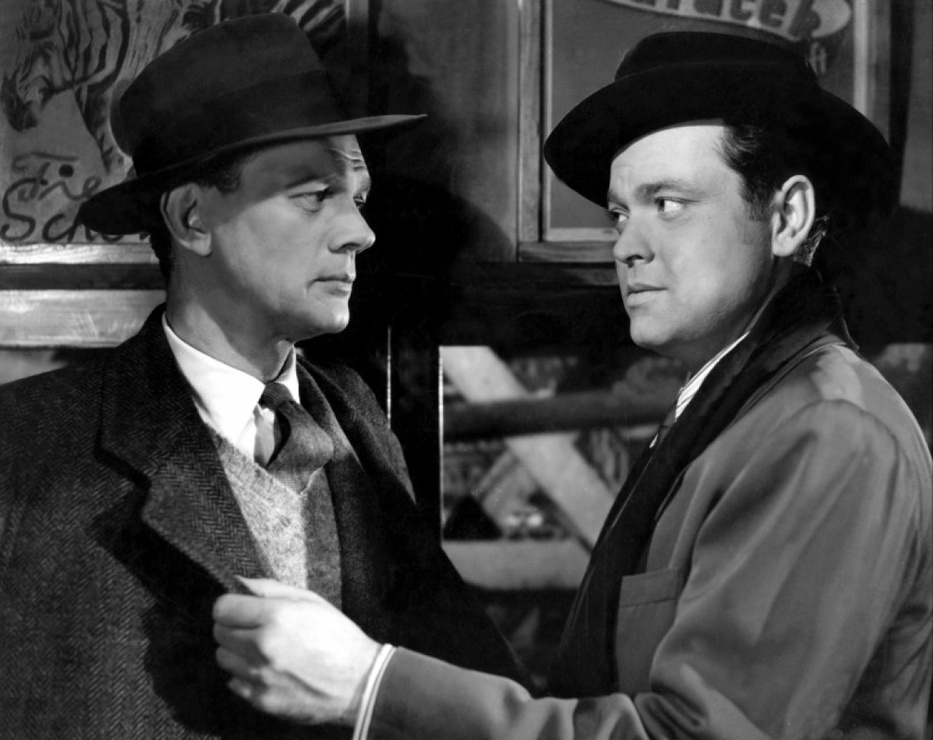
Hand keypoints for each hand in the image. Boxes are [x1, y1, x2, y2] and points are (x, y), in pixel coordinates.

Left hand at [213, 577, 380, 724]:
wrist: (359, 682)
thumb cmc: (338, 637)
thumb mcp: (311, 602)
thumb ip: (271, 589)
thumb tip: (239, 582)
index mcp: (276, 616)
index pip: (223, 608)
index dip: (231, 605)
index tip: (240, 608)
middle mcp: (263, 646)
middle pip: (219, 632)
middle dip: (232, 626)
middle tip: (252, 628)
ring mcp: (261, 676)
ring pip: (223, 658)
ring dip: (237, 651)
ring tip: (260, 650)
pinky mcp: (262, 700)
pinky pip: (233, 683)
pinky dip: (244, 675)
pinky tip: (266, 670)